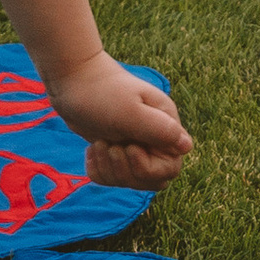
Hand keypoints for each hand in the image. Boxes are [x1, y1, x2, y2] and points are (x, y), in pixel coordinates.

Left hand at [45, 51, 191, 191]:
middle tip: (109, 146)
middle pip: (151, 180)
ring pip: (130, 180)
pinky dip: (99, 170)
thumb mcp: (130, 112)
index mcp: (165, 125)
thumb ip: (160, 129)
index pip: (170, 168)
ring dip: (109, 169)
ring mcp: (135, 145)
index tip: (129, 148)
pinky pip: (112, 177)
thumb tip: (187, 146)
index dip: (148, 168)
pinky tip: (92, 150)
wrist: (71, 79)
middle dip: (126, 171)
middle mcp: (154, 137)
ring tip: (98, 144)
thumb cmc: (101, 92)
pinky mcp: (116, 150)